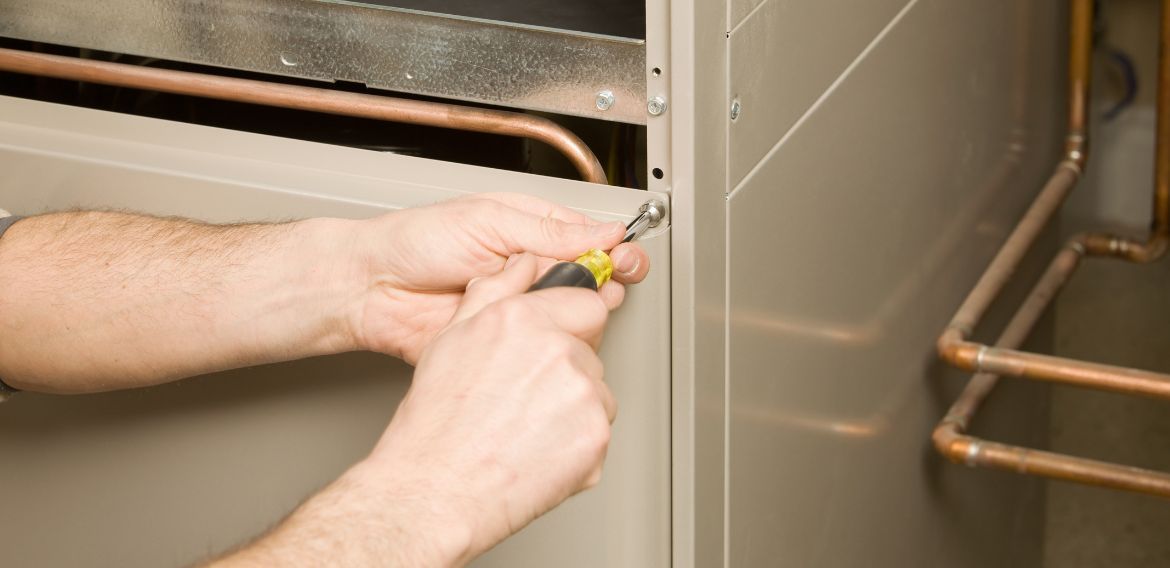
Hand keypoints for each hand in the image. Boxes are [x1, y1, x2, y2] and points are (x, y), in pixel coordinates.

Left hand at [346, 193, 649, 363]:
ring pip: (570, 315)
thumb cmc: (417, 242)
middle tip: (610, 282)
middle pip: (589, 278)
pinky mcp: (506, 341)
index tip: (626, 259)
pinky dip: (551, 342)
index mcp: (530, 231)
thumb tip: (602, 230)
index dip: (614, 249)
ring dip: (581, 311)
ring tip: (575, 303)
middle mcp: (529, 269)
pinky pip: (540, 346)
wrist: (373, 288)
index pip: (589, 238)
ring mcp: (520, 307)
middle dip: (607, 280)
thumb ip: (548, 232)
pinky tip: (551, 331)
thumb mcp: (488, 222)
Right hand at [360, 253, 618, 563]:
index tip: (558, 344)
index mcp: (523, 320)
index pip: (586, 303)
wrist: (436, 490)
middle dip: (567, 371)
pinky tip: (538, 451)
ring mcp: (583, 394)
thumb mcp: (452, 338)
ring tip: (525, 429)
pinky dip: (577, 445)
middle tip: (524, 399)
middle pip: (590, 352)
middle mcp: (558, 350)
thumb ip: (495, 290)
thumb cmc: (436, 425)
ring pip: (597, 393)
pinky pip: (598, 432)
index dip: (571, 326)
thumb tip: (521, 264)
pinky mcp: (596, 436)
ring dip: (573, 409)